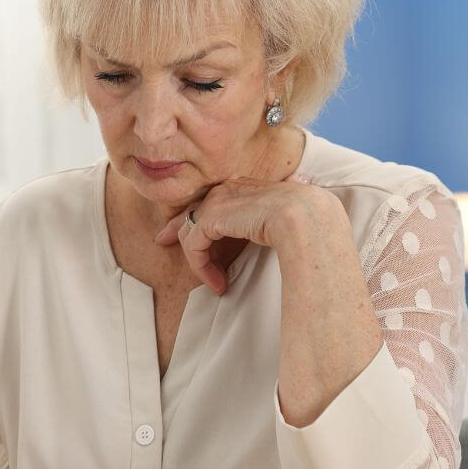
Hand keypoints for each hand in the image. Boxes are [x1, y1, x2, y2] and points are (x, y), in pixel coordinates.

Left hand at [153, 171, 316, 294]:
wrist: (304, 217)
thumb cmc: (304, 221)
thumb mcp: (281, 220)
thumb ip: (265, 223)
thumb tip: (271, 234)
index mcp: (245, 185)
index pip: (213, 200)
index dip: (198, 215)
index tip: (185, 230)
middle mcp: (228, 188)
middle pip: (193, 209)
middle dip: (177, 226)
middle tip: (163, 240)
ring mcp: (217, 200)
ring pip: (192, 232)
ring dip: (201, 262)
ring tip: (216, 284)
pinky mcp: (209, 218)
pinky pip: (194, 245)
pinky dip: (202, 267)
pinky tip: (217, 283)